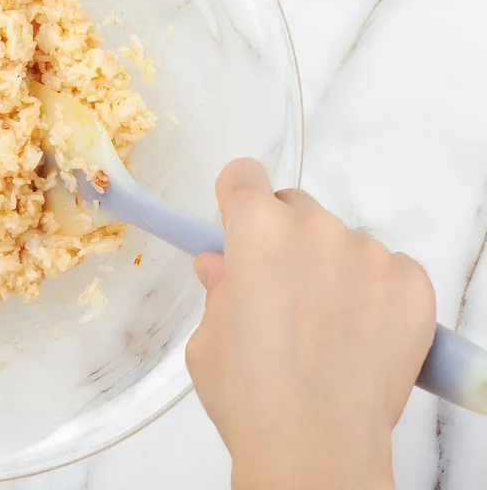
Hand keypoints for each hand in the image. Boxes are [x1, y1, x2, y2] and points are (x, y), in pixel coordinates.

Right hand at [187, 159, 435, 489]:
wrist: (314, 444)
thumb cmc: (250, 393)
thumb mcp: (209, 338)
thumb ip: (220, 290)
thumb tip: (224, 268)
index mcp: (257, 231)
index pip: (244, 177)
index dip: (236, 198)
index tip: (236, 222)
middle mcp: (316, 230)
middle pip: (295, 208)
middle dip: (283, 240)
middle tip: (278, 292)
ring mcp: (370, 255)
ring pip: (343, 243)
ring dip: (331, 268)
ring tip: (323, 329)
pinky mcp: (412, 285)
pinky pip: (389, 271)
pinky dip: (375, 293)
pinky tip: (359, 336)